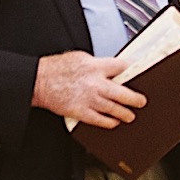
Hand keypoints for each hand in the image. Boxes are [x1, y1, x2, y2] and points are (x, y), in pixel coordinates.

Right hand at [32, 52, 147, 128]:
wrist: (38, 80)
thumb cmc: (56, 68)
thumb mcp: (80, 57)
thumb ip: (97, 64)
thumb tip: (109, 69)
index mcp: (96, 67)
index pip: (122, 67)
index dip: (132, 70)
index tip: (136, 74)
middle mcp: (96, 83)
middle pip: (124, 92)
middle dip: (135, 99)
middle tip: (141, 101)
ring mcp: (89, 99)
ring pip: (114, 109)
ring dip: (125, 113)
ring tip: (130, 115)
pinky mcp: (81, 112)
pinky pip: (99, 120)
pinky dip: (109, 122)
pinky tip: (114, 122)